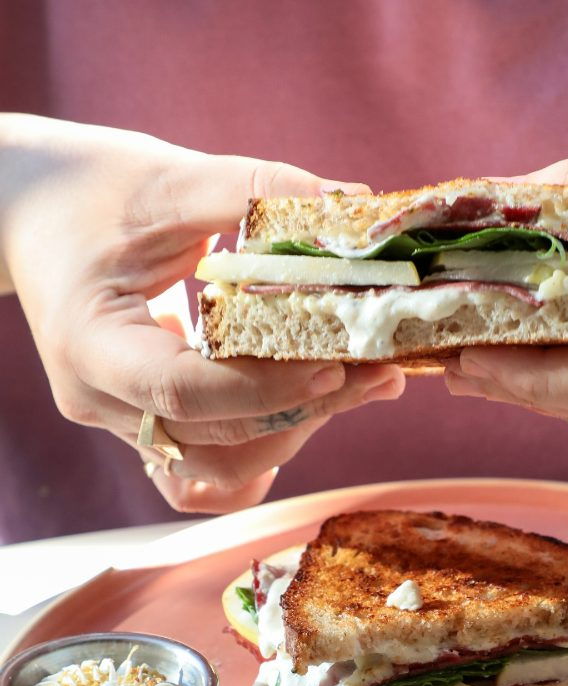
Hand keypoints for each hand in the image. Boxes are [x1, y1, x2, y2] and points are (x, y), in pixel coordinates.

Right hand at [0, 114, 403, 512]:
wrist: (37, 211)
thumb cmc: (91, 189)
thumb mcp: (167, 179)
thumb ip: (253, 189)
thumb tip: (347, 205)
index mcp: (89, 342)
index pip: (182, 390)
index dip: (266, 386)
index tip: (337, 364)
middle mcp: (99, 399)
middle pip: (215, 438)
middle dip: (305, 408)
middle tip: (378, 372)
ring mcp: (119, 419)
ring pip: (218, 466)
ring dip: (291, 432)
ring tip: (353, 383)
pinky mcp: (143, 419)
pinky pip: (202, 471)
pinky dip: (256, 452)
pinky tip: (298, 412)